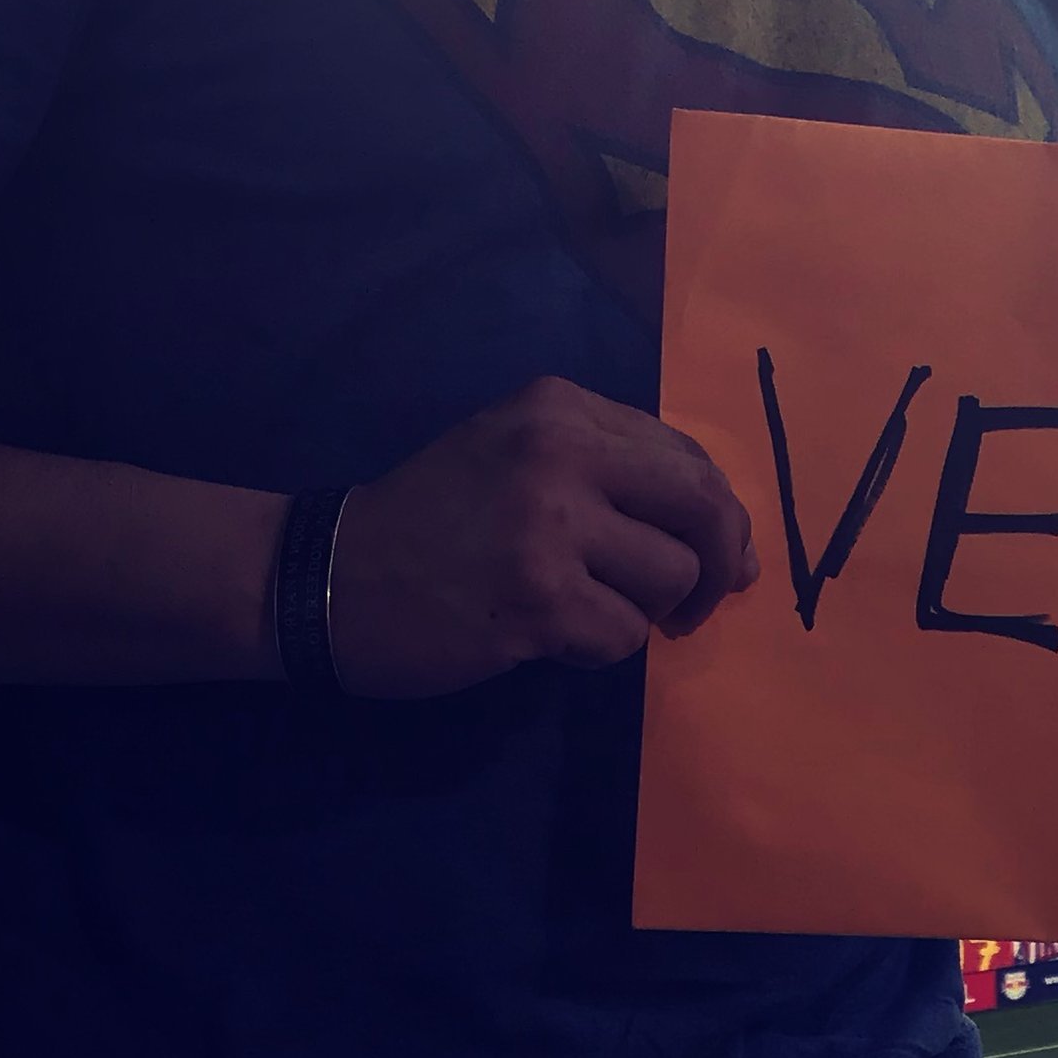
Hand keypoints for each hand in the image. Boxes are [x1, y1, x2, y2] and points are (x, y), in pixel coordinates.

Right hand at [323, 377, 759, 698]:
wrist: (328, 575)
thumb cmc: (433, 516)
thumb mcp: (519, 453)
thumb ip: (616, 473)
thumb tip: (729, 542)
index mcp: (563, 408)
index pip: (687, 454)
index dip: (719, 511)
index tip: (717, 553)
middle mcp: (563, 452)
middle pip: (703, 506)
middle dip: (718, 562)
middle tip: (698, 603)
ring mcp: (550, 526)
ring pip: (671, 577)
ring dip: (646, 611)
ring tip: (592, 610)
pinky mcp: (537, 600)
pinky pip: (624, 635)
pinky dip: (602, 648)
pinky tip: (553, 636)